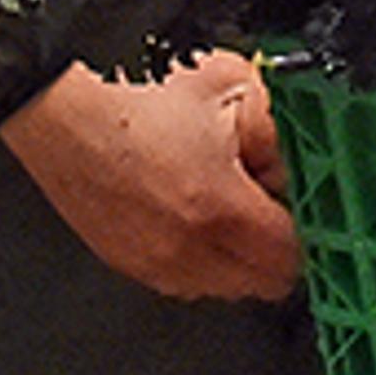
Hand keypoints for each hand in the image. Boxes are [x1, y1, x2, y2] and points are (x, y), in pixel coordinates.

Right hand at [0, 52, 297, 301]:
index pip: (290, 256)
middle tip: (276, 209)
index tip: (310, 211)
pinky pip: (186, 283)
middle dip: (279, 249)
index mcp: (219, 208)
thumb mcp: (228, 86)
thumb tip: (302, 154)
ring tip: (232, 209)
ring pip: (225, 288)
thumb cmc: (140, 97)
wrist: (64, 115)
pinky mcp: (130, 266)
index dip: (309, 232)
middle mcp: (189, 252)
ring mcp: (157, 265)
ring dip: (240, 260)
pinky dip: (202, 261)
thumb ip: (275, 123)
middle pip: (264, 283)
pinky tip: (194, 217)